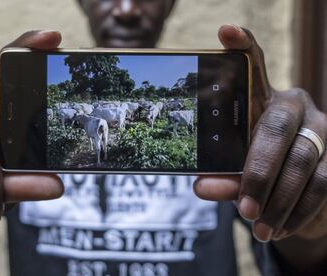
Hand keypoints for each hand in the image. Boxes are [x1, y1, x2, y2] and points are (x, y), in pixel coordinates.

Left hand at [194, 25, 326, 241]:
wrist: (298, 199)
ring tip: (258, 227)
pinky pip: (323, 186)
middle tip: (243, 208)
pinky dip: (298, 212)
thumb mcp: (236, 173)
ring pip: (302, 161)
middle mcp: (295, 105)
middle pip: (276, 127)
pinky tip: (279, 229)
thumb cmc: (259, 173)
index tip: (225, 31)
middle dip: (257, 172)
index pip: (252, 68)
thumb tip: (202, 187)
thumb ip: (222, 176)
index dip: (242, 47)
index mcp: (262, 99)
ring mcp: (323, 129)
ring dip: (278, 200)